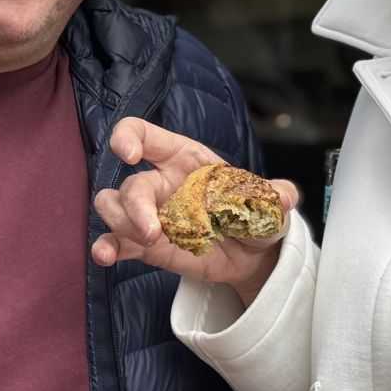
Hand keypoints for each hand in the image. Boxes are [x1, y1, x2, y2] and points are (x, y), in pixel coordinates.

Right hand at [89, 118, 298, 307]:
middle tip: (155, 231)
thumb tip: (286, 197)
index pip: (144, 134)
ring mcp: (149, 214)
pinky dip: (107, 247)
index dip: (128, 137)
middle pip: (129, 183)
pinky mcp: (145, 245)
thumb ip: (273, 196)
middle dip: (135, 206)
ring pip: (113, 206)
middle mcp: (161, 182)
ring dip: (121, 223)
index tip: (129, 155)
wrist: (253, 255)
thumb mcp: (269, 203)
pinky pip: (117, 242)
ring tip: (147, 242)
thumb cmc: (255, 216)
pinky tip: (105, 257)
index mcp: (185, 158)